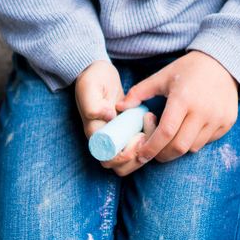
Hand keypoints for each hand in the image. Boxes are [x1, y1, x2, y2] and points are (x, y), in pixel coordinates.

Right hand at [75, 60, 156, 176]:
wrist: (99, 72)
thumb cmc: (92, 79)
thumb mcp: (88, 87)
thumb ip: (92, 104)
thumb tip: (107, 117)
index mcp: (95, 135)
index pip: (108, 159)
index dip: (125, 155)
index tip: (137, 137)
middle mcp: (105, 141)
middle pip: (120, 167)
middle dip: (137, 158)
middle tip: (146, 136)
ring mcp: (117, 138)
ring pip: (131, 161)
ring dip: (144, 151)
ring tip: (149, 126)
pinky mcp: (127, 132)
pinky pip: (139, 147)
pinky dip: (149, 141)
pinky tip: (151, 121)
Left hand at [116, 51, 238, 164]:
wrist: (223, 63)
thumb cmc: (188, 70)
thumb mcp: (162, 77)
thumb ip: (139, 92)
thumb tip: (119, 108)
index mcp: (182, 99)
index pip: (165, 133)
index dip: (152, 148)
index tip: (142, 155)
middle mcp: (202, 111)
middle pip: (179, 147)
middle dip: (163, 155)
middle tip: (154, 153)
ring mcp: (217, 118)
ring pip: (193, 147)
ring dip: (179, 148)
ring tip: (171, 139)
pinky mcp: (227, 123)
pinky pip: (207, 141)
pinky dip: (195, 142)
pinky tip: (189, 130)